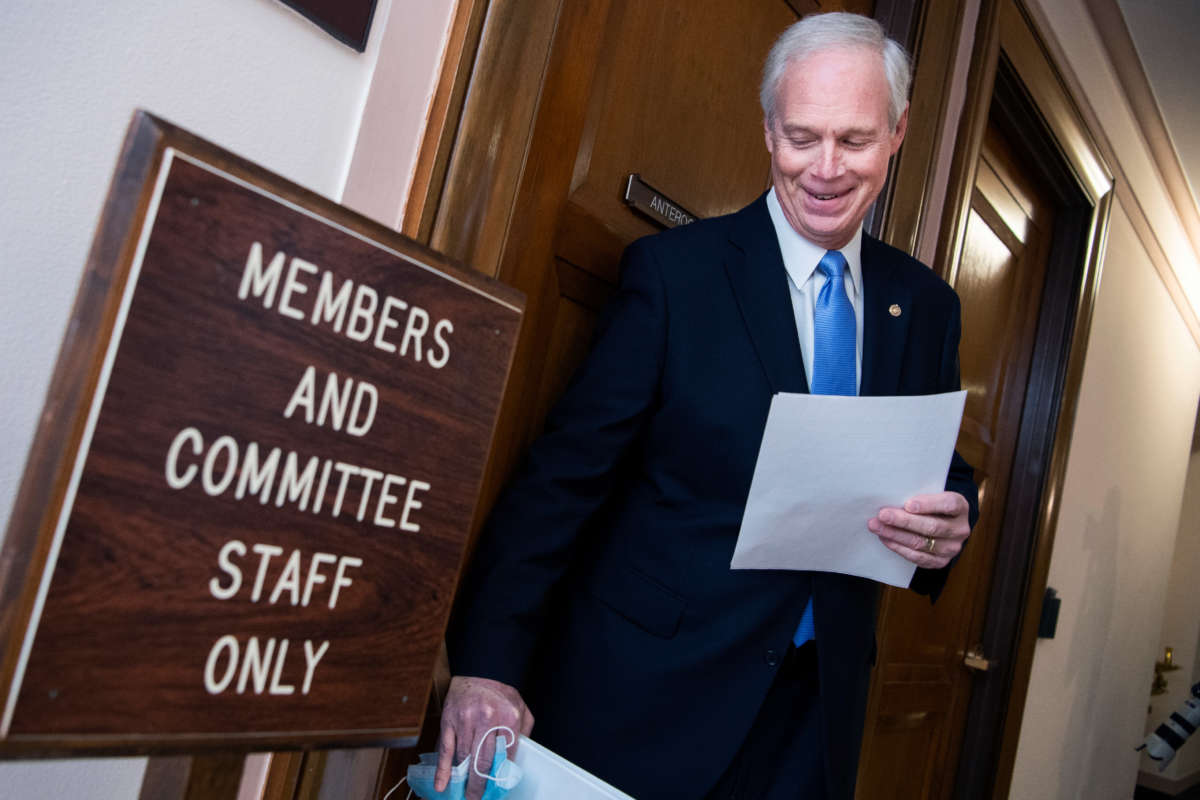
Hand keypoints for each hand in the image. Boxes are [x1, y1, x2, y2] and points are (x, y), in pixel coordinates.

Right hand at [436, 676, 534, 799]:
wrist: (478, 670)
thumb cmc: (500, 692)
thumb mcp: (520, 707)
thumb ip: (523, 732)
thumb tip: (516, 760)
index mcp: (509, 716)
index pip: (505, 755)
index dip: (500, 776)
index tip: (496, 790)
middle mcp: (487, 718)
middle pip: (483, 761)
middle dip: (480, 785)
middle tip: (477, 799)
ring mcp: (466, 719)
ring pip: (465, 757)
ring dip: (464, 780)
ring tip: (466, 794)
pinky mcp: (449, 720)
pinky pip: (445, 749)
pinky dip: (443, 769)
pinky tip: (442, 784)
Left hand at [868, 491, 970, 568]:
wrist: (943, 523)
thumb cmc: (932, 505)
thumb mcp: (932, 495)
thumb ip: (918, 496)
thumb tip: (890, 499)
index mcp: (961, 507)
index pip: (949, 504)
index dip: (929, 504)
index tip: (907, 504)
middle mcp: (960, 529)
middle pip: (932, 526)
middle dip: (903, 521)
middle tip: (882, 515)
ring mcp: (952, 547)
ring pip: (922, 543)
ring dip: (896, 535)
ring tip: (877, 527)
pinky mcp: (941, 561)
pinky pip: (918, 558)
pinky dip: (899, 548)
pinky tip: (885, 539)